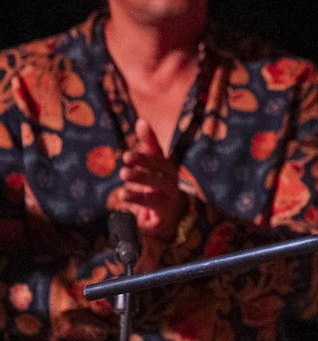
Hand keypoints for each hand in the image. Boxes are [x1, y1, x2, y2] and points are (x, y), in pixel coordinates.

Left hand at [117, 118, 183, 241]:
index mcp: (167, 171)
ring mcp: (170, 203)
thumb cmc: (158, 188)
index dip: (147, 157)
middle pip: (163, 176)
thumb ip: (149, 145)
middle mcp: (172, 185)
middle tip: (123, 170)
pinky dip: (140, 216)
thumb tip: (142, 121)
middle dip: (144, 172)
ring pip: (158, 196)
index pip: (160, 159)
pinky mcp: (164, 220)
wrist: (169, 220)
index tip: (127, 156)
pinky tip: (128, 214)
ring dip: (139, 194)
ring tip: (122, 192)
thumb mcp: (151, 167)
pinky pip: (154, 218)